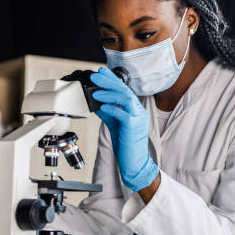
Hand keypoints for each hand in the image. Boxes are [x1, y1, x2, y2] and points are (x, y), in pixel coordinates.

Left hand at [91, 67, 158, 191]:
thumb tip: (96, 103)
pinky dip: (112, 108)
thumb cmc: (126, 145)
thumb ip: (108, 112)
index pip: (124, 90)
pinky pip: (123, 114)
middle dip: (109, 82)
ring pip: (126, 99)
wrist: (135, 163)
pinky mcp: (134, 127)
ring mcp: (138, 118)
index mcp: (135, 109)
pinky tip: (102, 106)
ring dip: (109, 94)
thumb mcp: (115, 124)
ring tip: (95, 92)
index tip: (101, 71)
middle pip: (125, 91)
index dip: (112, 79)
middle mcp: (139, 111)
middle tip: (96, 75)